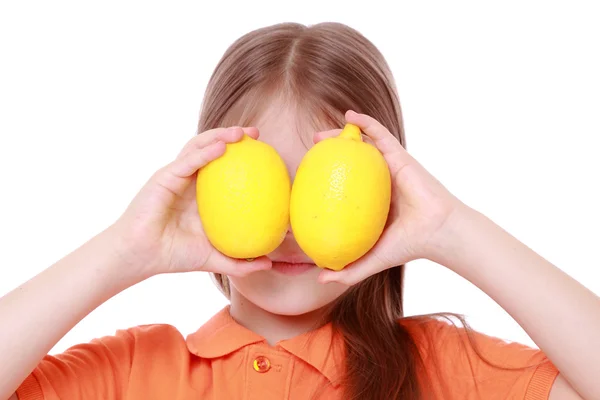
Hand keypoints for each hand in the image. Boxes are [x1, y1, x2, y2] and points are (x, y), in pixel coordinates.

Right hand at [109, 127, 271, 279]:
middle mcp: (190, 181)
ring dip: (219, 135)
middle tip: (256, 134)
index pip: (223, 167)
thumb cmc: (174, 255)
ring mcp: (176, 176)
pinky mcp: (164, 178)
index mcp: (201, 194)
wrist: (142, 257)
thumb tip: (268, 264)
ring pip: (198, 147)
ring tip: (239, 133)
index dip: (243, 156)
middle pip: (212, 149)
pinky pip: (187, 161)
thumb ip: (239, 262)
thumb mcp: (213, 258)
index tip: (267, 153)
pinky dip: (204, 152)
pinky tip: (221, 147)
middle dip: (233, 136)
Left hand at [317, 110, 465, 285]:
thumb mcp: (371, 259)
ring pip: (362, 145)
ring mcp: (388, 167)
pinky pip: (380, 134)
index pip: (344, 186)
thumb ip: (348, 270)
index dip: (325, 180)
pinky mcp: (399, 155)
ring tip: (320, 135)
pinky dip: (365, 122)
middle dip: (329, 155)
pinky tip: (349, 115)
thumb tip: (319, 278)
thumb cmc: (407, 245)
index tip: (306, 179)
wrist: (436, 232)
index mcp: (370, 201)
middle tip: (310, 154)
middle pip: (349, 163)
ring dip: (341, 136)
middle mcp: (377, 182)